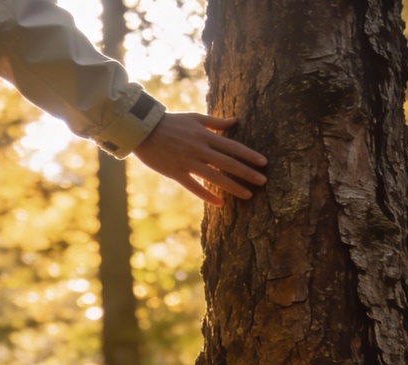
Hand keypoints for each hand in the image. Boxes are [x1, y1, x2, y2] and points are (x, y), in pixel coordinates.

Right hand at [132, 113, 267, 205]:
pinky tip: (220, 203)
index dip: (249, 155)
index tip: (264, 163)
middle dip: (247, 173)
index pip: (232, 147)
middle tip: (263, 181)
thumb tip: (234, 122)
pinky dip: (207, 196)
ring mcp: (188, 162)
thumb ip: (215, 122)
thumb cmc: (170, 122)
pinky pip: (194, 187)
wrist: (143, 130)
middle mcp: (199, 150)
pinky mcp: (176, 173)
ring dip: (233, 187)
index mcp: (205, 136)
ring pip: (215, 177)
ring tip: (248, 195)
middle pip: (228, 163)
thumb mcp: (194, 118)